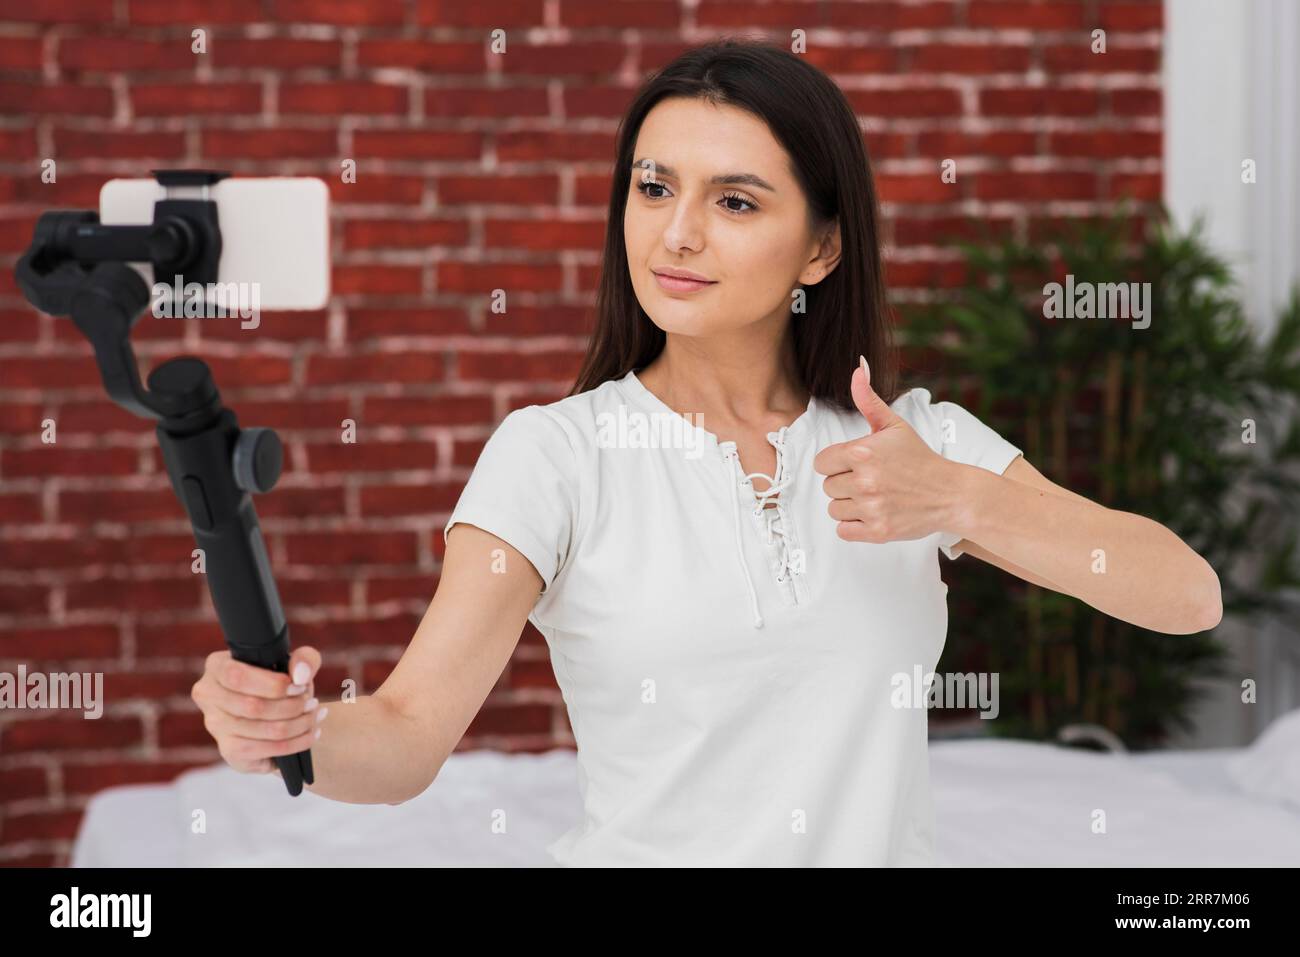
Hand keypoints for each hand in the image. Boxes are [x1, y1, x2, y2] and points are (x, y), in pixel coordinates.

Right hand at [190, 646, 324, 774]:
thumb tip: (301, 675)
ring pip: (263, 730)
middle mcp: (209, 696)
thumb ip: (305, 659)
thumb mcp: (297, 664)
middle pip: (252, 707)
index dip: (273, 685)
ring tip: (315, 716)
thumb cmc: (283, 683)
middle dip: (292, 706)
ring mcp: (215, 726)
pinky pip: (265, 750)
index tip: (299, 687)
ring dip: (298, 724)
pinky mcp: (229, 750)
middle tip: (312, 703)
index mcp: (217, 667)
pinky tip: (311, 734)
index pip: (237, 677)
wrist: (281, 713)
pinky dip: (295, 743)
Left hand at [813, 356, 960, 543]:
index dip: (837, 463)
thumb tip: (857, 368)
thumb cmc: (919, 458)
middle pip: (827, 486)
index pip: (822, 462)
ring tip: (873, 496)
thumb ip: (868, 399)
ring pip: (834, 509)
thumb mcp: (894, 425)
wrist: (950, 493)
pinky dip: (854, 525)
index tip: (856, 464)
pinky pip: (843, 530)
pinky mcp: (878, 531)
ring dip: (849, 505)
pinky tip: (873, 513)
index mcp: (863, 452)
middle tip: (870, 480)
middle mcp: (865, 480)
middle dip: (844, 483)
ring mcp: (871, 507)